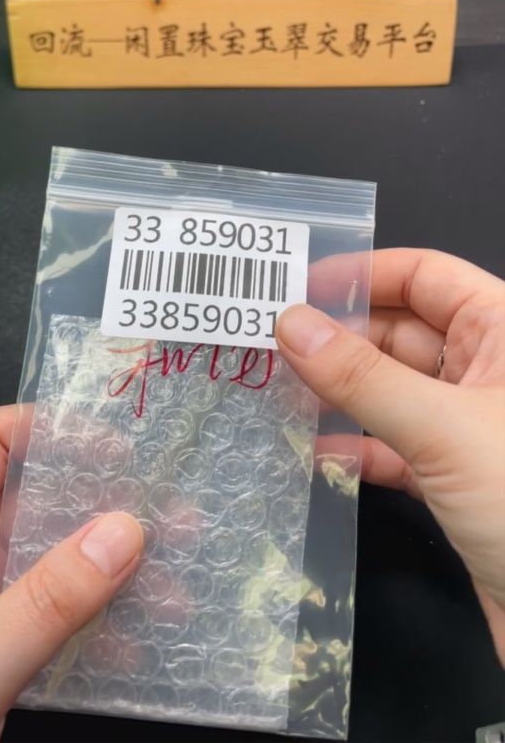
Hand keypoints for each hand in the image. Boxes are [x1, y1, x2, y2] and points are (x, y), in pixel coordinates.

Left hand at [0, 406, 143, 742]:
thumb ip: (42, 604)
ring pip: (52, 563)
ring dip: (114, 575)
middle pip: (34, 504)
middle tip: (173, 520)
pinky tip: (141, 642)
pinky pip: (51, 616)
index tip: (121, 451)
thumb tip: (121, 536)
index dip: (51, 435)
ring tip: (176, 586)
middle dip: (106, 511)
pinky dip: (94, 624)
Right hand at [276, 248, 504, 664]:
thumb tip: (292, 325)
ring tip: (279, 390)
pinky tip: (314, 450)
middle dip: (339, 336)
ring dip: (340, 392)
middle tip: (271, 343)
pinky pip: (397, 445)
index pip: (426, 277)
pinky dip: (357, 446)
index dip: (363, 275)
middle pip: (401, 331)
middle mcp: (489, 370)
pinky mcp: (458, 478)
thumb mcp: (444, 429)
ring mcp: (471, 425)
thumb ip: (364, 378)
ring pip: (393, 390)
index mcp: (504, 332)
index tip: (298, 287)